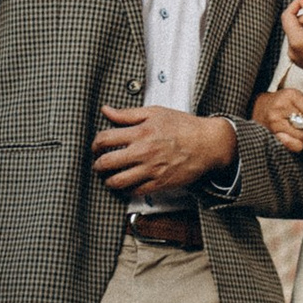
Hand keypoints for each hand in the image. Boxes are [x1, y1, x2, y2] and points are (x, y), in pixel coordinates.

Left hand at [90, 105, 237, 197]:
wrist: (207, 144)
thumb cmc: (183, 126)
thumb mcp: (155, 112)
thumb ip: (127, 114)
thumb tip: (106, 110)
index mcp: (140, 132)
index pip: (104, 140)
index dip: (95, 144)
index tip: (96, 147)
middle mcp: (143, 152)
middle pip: (107, 163)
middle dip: (97, 165)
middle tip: (98, 164)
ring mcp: (151, 170)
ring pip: (117, 181)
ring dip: (108, 180)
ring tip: (109, 177)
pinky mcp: (160, 183)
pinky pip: (135, 192)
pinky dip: (126, 190)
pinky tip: (126, 184)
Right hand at [252, 85, 302, 153]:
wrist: (256, 108)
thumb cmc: (281, 103)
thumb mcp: (298, 99)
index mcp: (290, 95)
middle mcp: (281, 107)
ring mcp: (274, 122)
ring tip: (298, 130)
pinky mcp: (272, 134)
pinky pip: (294, 145)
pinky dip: (298, 144)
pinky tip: (293, 138)